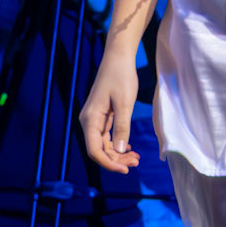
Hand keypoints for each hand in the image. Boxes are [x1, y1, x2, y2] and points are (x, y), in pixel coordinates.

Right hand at [80, 49, 140, 171]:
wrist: (118, 58)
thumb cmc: (121, 76)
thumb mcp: (125, 103)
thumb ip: (122, 128)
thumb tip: (119, 151)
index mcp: (90, 119)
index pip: (94, 150)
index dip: (109, 163)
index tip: (126, 169)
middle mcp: (89, 121)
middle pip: (99, 150)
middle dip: (116, 160)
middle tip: (136, 162)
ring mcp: (94, 119)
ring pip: (104, 145)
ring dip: (118, 154)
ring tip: (136, 157)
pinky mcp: (102, 116)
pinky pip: (107, 136)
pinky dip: (117, 144)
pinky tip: (129, 148)